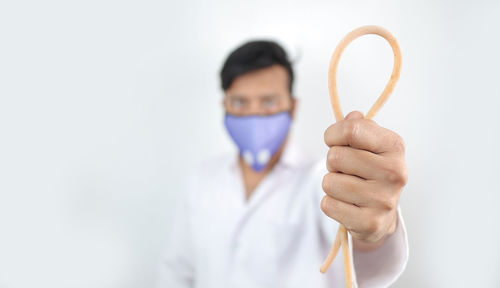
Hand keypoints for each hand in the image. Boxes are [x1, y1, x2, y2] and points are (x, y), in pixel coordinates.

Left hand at [320, 111, 407, 247]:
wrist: (381, 215)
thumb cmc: (369, 172)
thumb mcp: (368, 145)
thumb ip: (357, 127)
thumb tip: (352, 115)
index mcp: (394, 146)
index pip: (350, 129)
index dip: (333, 134)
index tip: (334, 141)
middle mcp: (395, 172)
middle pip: (336, 157)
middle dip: (332, 163)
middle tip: (344, 171)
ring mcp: (385, 200)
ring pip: (329, 182)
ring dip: (331, 184)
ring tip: (347, 189)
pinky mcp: (371, 223)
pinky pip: (328, 205)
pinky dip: (331, 204)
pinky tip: (347, 205)